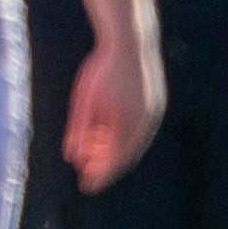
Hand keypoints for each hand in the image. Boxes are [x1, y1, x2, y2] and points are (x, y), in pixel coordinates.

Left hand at [63, 32, 164, 192]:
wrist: (131, 40)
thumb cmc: (103, 68)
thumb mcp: (84, 100)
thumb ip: (79, 129)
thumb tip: (71, 156)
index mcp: (127, 125)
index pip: (114, 161)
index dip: (100, 176)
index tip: (86, 187)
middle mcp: (145, 124)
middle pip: (126, 155)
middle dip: (106, 165)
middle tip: (86, 171)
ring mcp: (154, 114)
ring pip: (133, 143)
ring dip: (114, 149)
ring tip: (92, 148)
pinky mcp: (156, 105)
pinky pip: (140, 130)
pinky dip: (123, 136)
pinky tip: (106, 131)